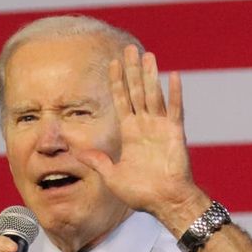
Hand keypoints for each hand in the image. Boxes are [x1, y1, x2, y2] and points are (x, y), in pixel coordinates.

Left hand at [75, 45, 208, 230]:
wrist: (165, 202)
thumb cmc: (141, 193)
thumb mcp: (111, 176)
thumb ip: (97, 161)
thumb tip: (76, 152)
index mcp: (130, 133)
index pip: (121, 101)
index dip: (116, 82)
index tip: (112, 64)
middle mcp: (145, 126)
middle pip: (136, 92)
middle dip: (131, 71)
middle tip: (128, 49)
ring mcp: (160, 127)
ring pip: (153, 95)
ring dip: (149, 75)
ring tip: (146, 55)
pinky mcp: (175, 133)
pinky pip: (175, 109)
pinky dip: (174, 93)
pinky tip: (172, 76)